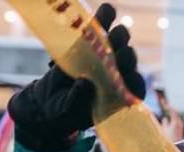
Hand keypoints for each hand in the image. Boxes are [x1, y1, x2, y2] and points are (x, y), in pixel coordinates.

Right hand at [7, 4, 144, 151]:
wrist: (48, 98)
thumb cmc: (62, 111)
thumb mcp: (68, 110)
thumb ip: (77, 100)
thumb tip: (85, 83)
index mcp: (118, 96)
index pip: (134, 88)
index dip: (135, 82)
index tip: (131, 78)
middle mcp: (116, 75)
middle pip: (128, 63)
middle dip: (127, 57)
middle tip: (122, 53)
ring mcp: (105, 56)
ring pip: (119, 43)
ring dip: (120, 37)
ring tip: (117, 32)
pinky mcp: (91, 42)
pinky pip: (101, 28)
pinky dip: (104, 18)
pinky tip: (107, 10)